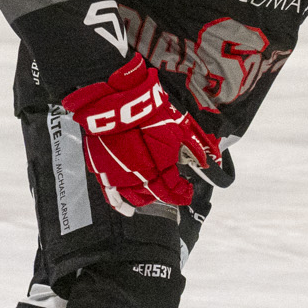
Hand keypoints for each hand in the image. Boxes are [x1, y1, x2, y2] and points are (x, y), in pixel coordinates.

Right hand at [59, 54, 215, 213]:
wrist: (115, 97)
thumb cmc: (147, 109)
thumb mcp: (174, 126)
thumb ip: (190, 147)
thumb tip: (205, 162)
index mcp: (158, 166)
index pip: (173, 190)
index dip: (182, 193)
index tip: (188, 191)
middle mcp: (139, 176)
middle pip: (155, 194)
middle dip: (166, 194)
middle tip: (173, 190)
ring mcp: (118, 174)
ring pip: (135, 196)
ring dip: (146, 196)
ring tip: (152, 192)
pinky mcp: (101, 168)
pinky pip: (110, 193)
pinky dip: (119, 202)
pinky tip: (126, 210)